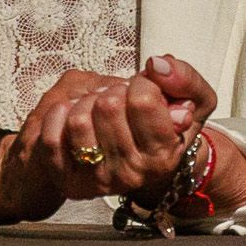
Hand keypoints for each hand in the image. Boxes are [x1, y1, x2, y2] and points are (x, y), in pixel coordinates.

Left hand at [0, 59, 217, 215]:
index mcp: (164, 156)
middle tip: (120, 99)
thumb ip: (185, 78)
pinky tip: (72, 114)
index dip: (142, 83)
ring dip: (86, 101)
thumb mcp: (194, 100)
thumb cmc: (167, 124)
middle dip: (113, 90)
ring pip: (78, 119)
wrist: (143, 162)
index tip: (144, 90)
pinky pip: (51, 138)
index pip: (143, 99)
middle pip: (108, 106)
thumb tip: (156, 65)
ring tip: (98, 107)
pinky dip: (57, 116)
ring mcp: (97, 180)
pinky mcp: (67, 180)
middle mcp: (132, 174)